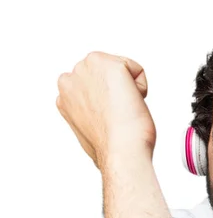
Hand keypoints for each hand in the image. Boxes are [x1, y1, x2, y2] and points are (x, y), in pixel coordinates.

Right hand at [56, 51, 156, 169]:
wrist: (120, 152)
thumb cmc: (111, 149)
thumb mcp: (90, 128)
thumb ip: (89, 110)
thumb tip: (100, 115)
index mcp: (65, 94)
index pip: (96, 84)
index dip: (108, 104)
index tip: (106, 122)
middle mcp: (70, 78)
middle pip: (108, 74)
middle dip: (116, 92)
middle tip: (115, 117)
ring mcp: (87, 68)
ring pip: (121, 69)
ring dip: (128, 89)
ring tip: (121, 111)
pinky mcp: (109, 64)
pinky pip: (137, 71)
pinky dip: (141, 88)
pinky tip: (130, 105)